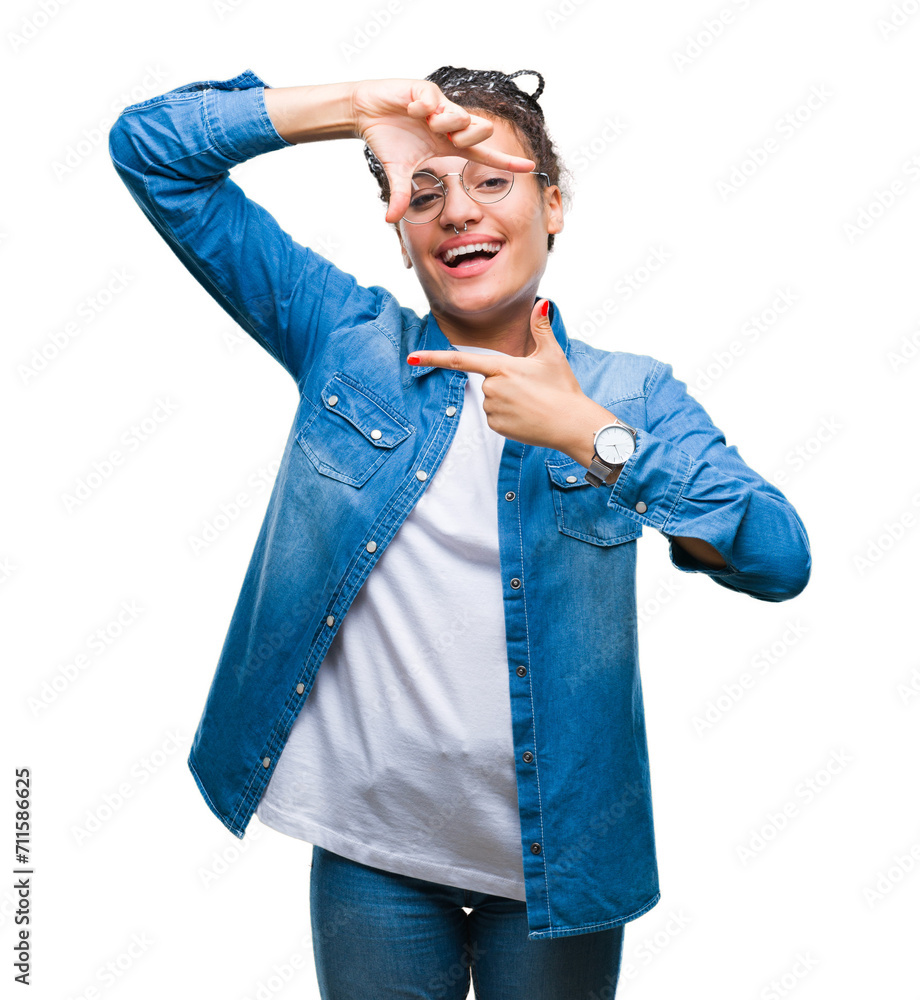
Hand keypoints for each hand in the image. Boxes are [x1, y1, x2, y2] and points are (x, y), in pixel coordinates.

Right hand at [351, 79, 536, 222]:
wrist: (367, 112)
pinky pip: (435, 99)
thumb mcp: (397, 171)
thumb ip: (401, 195)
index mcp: (449, 145)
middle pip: (479, 132)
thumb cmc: (388, 140)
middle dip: (468, 136)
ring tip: (425, 121)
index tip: (530, 167)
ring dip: (444, 121)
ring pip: (461, 115)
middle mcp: (451, 125)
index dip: (507, 162)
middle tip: (446, 137)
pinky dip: (423, 107)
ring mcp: (441, 106)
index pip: (484, 155)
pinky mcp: (428, 90)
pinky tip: (411, 109)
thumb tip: (390, 220)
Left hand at [406, 299, 592, 451]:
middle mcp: (493, 388)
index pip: (460, 360)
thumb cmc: (563, 389)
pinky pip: (495, 417)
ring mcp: (493, 409)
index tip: (410, 357)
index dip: (433, 358)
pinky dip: (508, 417)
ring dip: (508, 401)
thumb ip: (541, 328)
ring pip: (492, 400)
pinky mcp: (496, 427)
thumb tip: (540, 303)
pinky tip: (527, 418)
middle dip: (506, 383)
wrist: (572, 425)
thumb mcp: (552, 355)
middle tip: (533, 391)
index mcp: (502, 367)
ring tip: (532, 405)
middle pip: (488, 381)